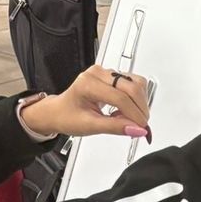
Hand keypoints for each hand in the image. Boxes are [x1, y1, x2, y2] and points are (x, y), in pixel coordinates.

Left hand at [23, 67, 151, 141]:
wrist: (58, 111)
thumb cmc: (67, 117)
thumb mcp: (90, 127)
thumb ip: (115, 127)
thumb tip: (138, 130)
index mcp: (88, 84)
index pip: (120, 98)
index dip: (134, 114)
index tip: (141, 128)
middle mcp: (98, 73)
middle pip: (132, 88)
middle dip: (140, 108)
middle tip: (141, 125)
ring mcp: (106, 72)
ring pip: (136, 82)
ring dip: (140, 102)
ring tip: (128, 117)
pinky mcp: (112, 74)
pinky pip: (134, 82)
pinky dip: (136, 97)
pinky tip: (126, 109)